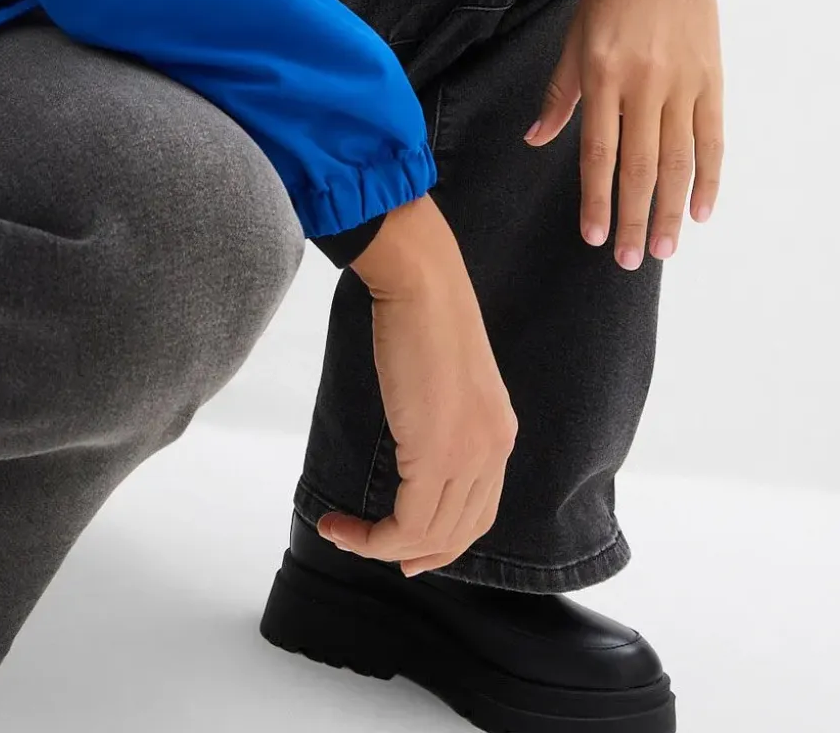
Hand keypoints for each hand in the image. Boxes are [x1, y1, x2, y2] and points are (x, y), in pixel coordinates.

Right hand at [319, 208, 517, 576]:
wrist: (424, 286)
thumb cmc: (425, 315)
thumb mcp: (445, 378)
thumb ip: (442, 417)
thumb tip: (415, 442)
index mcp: (498, 433)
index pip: (478, 513)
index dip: (443, 543)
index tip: (405, 551)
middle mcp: (492, 451)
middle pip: (456, 534)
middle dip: (410, 554)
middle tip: (366, 549)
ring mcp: (469, 456)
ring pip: (429, 536)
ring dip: (379, 547)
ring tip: (341, 533)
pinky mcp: (436, 455)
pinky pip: (407, 525)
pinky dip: (372, 538)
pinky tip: (342, 526)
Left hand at [523, 0, 724, 269]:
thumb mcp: (575, 37)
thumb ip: (559, 93)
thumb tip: (536, 139)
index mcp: (602, 72)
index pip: (597, 151)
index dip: (597, 198)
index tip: (595, 237)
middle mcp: (643, 82)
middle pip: (640, 166)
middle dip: (634, 219)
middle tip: (631, 261)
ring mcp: (683, 82)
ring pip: (678, 161)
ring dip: (671, 210)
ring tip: (664, 249)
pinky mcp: (713, 79)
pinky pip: (713, 139)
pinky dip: (710, 178)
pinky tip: (702, 211)